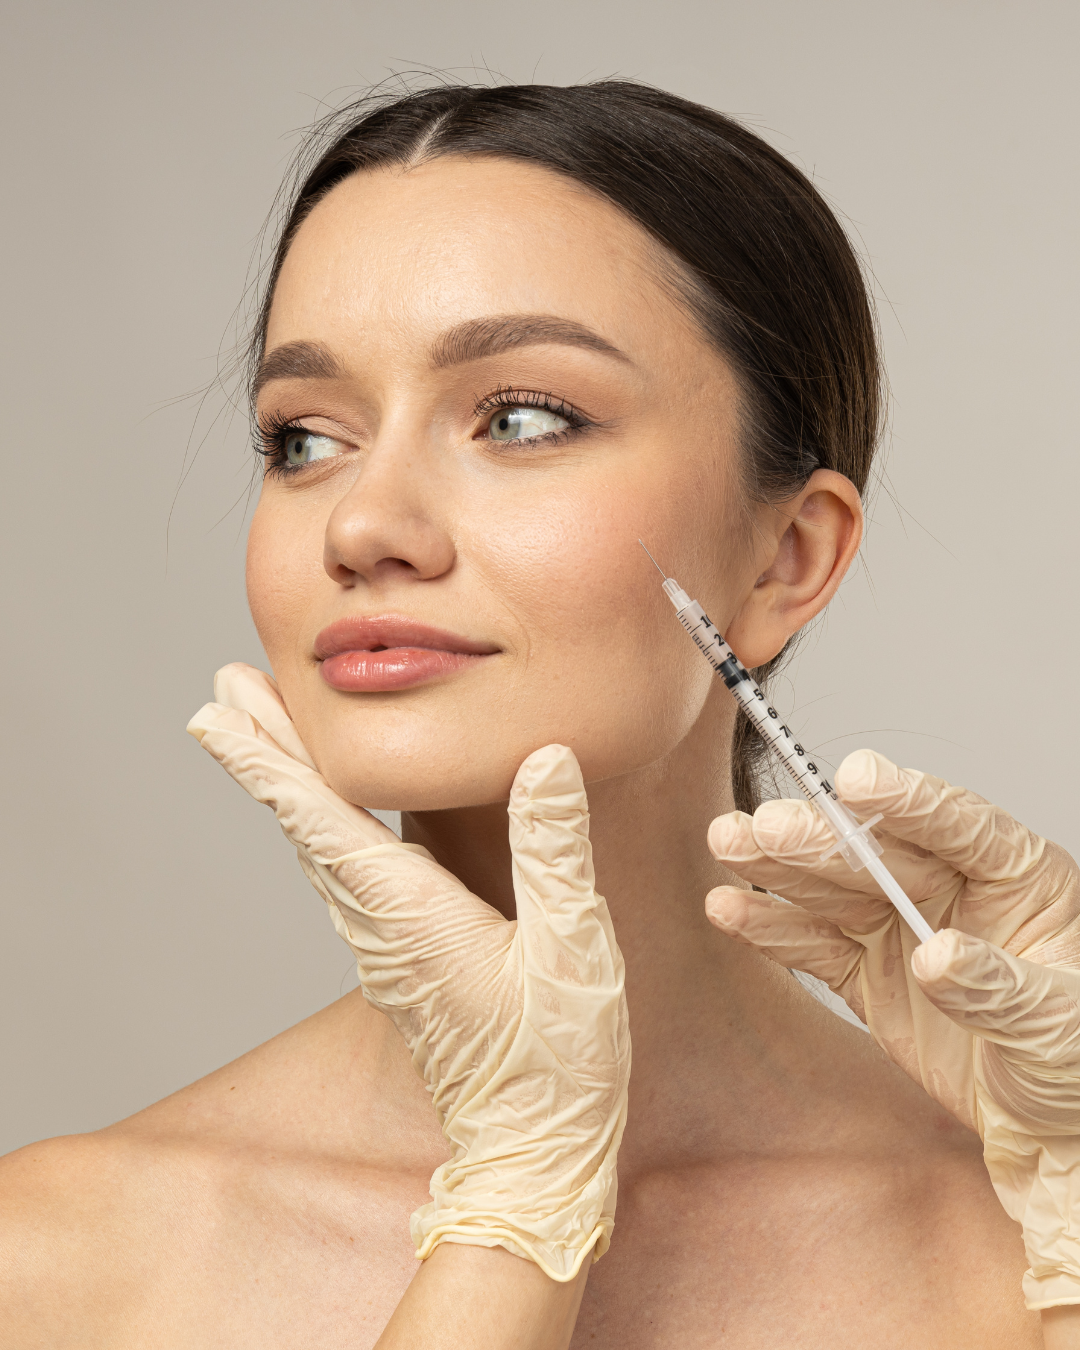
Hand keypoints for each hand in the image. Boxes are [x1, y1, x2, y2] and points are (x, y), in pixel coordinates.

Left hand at [188, 664, 629, 1283]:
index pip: (323, 821)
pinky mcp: (402, 962)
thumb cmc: (557, 1060)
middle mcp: (380, 928)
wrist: (534, 1151)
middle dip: (265, 751)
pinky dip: (322, 826)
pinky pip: (346, 877)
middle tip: (224, 690)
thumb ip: (553, 850)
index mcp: (411, 916)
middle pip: (306, 825)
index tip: (216, 716)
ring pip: (320, 850)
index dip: (269, 762)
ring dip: (287, 784)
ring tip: (264, 730)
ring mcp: (385, 949)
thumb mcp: (572, 947)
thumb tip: (546, 759)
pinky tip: (330, 813)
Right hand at [705, 749, 1079, 1310]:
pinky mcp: (869, 971)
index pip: (960, 826)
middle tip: (766, 828)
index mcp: (1018, 879)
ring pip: (835, 888)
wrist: (1046, 1129)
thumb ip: (997, 987)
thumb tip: (936, 955)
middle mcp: (955, 890)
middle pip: (880, 853)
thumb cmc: (1076, 1066)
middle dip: (821, 839)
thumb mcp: (1057, 1025)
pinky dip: (772, 928)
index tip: (855, 778)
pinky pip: (815, 945)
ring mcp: (905, 927)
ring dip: (779, 867)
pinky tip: (730, 908)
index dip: (908, 800)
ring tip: (727, 842)